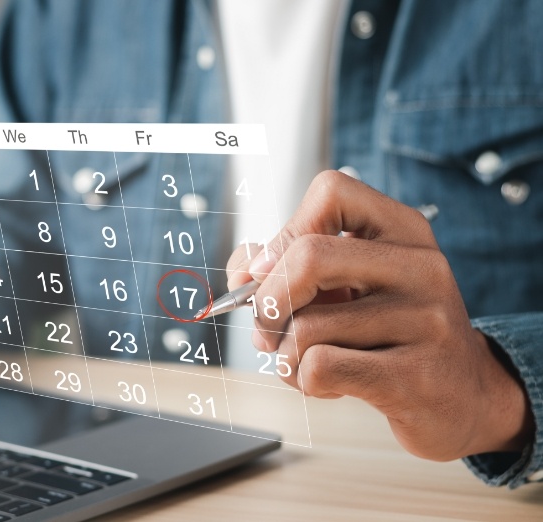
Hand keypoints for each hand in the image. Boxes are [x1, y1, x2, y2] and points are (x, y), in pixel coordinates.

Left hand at [226, 170, 533, 460]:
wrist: (464, 394)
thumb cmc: (391, 331)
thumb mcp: (354, 283)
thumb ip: (292, 263)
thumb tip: (241, 271)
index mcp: (405, 230)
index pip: (331, 191)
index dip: (284, 232)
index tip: (268, 272)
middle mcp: (421, 266)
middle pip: (308, 257)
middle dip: (268, 300)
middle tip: (268, 327)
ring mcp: (425, 321)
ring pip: (307, 326)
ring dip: (285, 353)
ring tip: (306, 362)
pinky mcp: (415, 376)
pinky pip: (319, 367)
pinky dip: (303, 380)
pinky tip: (328, 385)